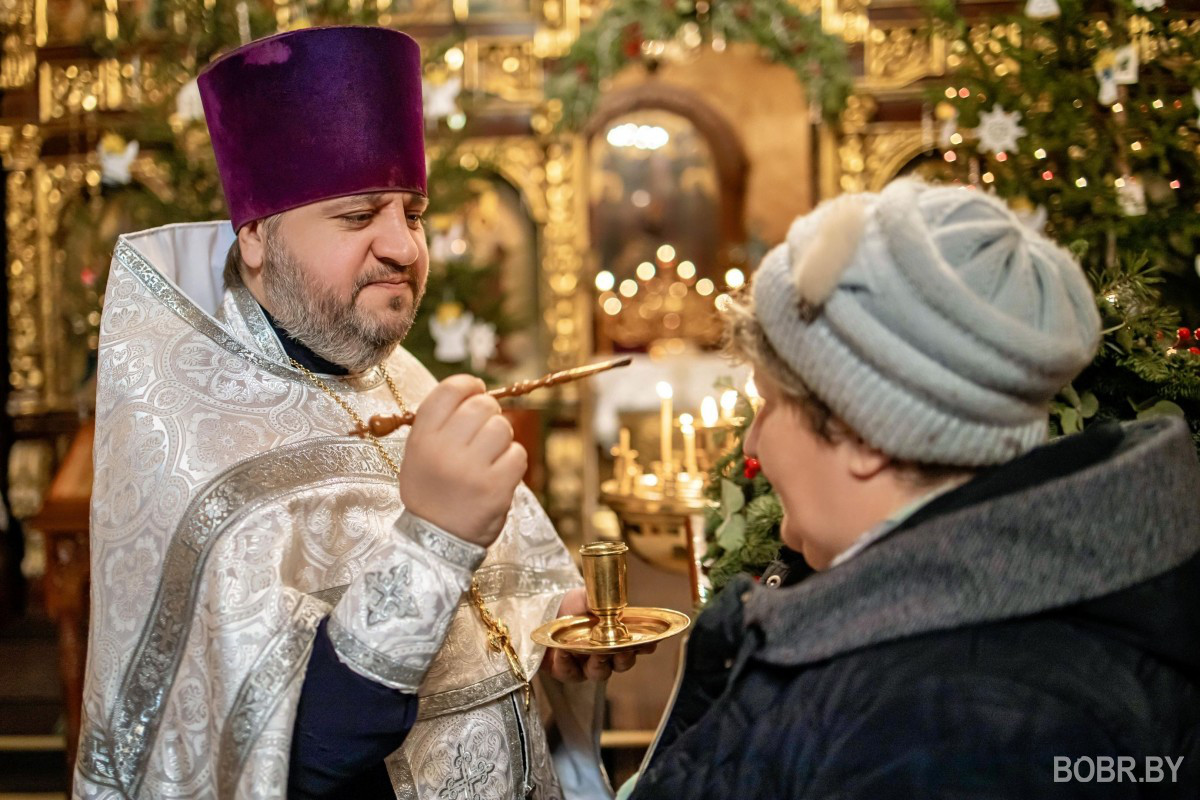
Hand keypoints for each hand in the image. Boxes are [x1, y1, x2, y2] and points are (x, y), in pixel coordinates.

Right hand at [400, 375, 525, 548]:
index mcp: (422, 439)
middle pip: (482, 405)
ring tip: (489, 456)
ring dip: (502, 439)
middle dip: (489, 413)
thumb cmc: (430, 493)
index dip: (469, 385)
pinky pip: (518, 454)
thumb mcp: (418, 455)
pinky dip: (513, 461)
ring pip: (503, 428)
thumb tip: (475, 392)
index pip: (449, 390)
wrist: (434, 542)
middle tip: (483, 431)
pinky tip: (499, 473)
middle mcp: (444, 450)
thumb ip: (440, 423)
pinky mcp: (496, 488)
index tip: (476, 390)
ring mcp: (471, 469)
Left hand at [539, 587, 656, 681]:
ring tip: (596, 652)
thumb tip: (610, 598)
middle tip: (624, 651)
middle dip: (625, 658)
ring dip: (599, 663)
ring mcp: (587, 666)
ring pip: (600, 672)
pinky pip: (569, 672)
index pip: (637, 645)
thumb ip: (599, 600)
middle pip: (622, 663)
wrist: (543, 613)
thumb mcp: (586, 597)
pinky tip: (563, 652)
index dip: (645, 646)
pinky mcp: (566, 672)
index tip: (651, 643)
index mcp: (616, 636)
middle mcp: (606, 654)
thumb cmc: (571, 605)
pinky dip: (567, 663)